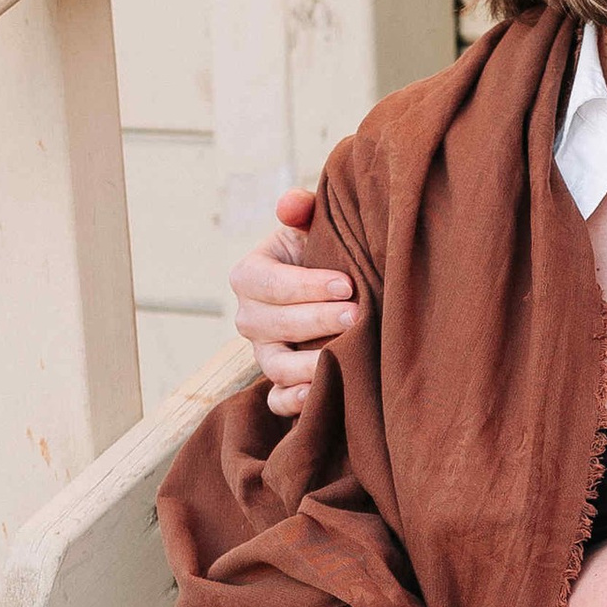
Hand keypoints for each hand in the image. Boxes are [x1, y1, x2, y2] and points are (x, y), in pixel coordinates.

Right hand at [232, 186, 356, 419]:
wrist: (336, 286)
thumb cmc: (323, 251)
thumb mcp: (312, 226)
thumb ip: (302, 209)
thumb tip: (292, 204)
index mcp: (249, 275)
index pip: (267, 283)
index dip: (304, 286)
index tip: (346, 284)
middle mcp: (249, 317)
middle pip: (271, 325)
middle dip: (316, 320)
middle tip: (357, 314)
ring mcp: (263, 352)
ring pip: (274, 365)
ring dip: (308, 363)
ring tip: (344, 356)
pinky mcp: (279, 381)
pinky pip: (276, 400)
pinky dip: (294, 401)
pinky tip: (321, 393)